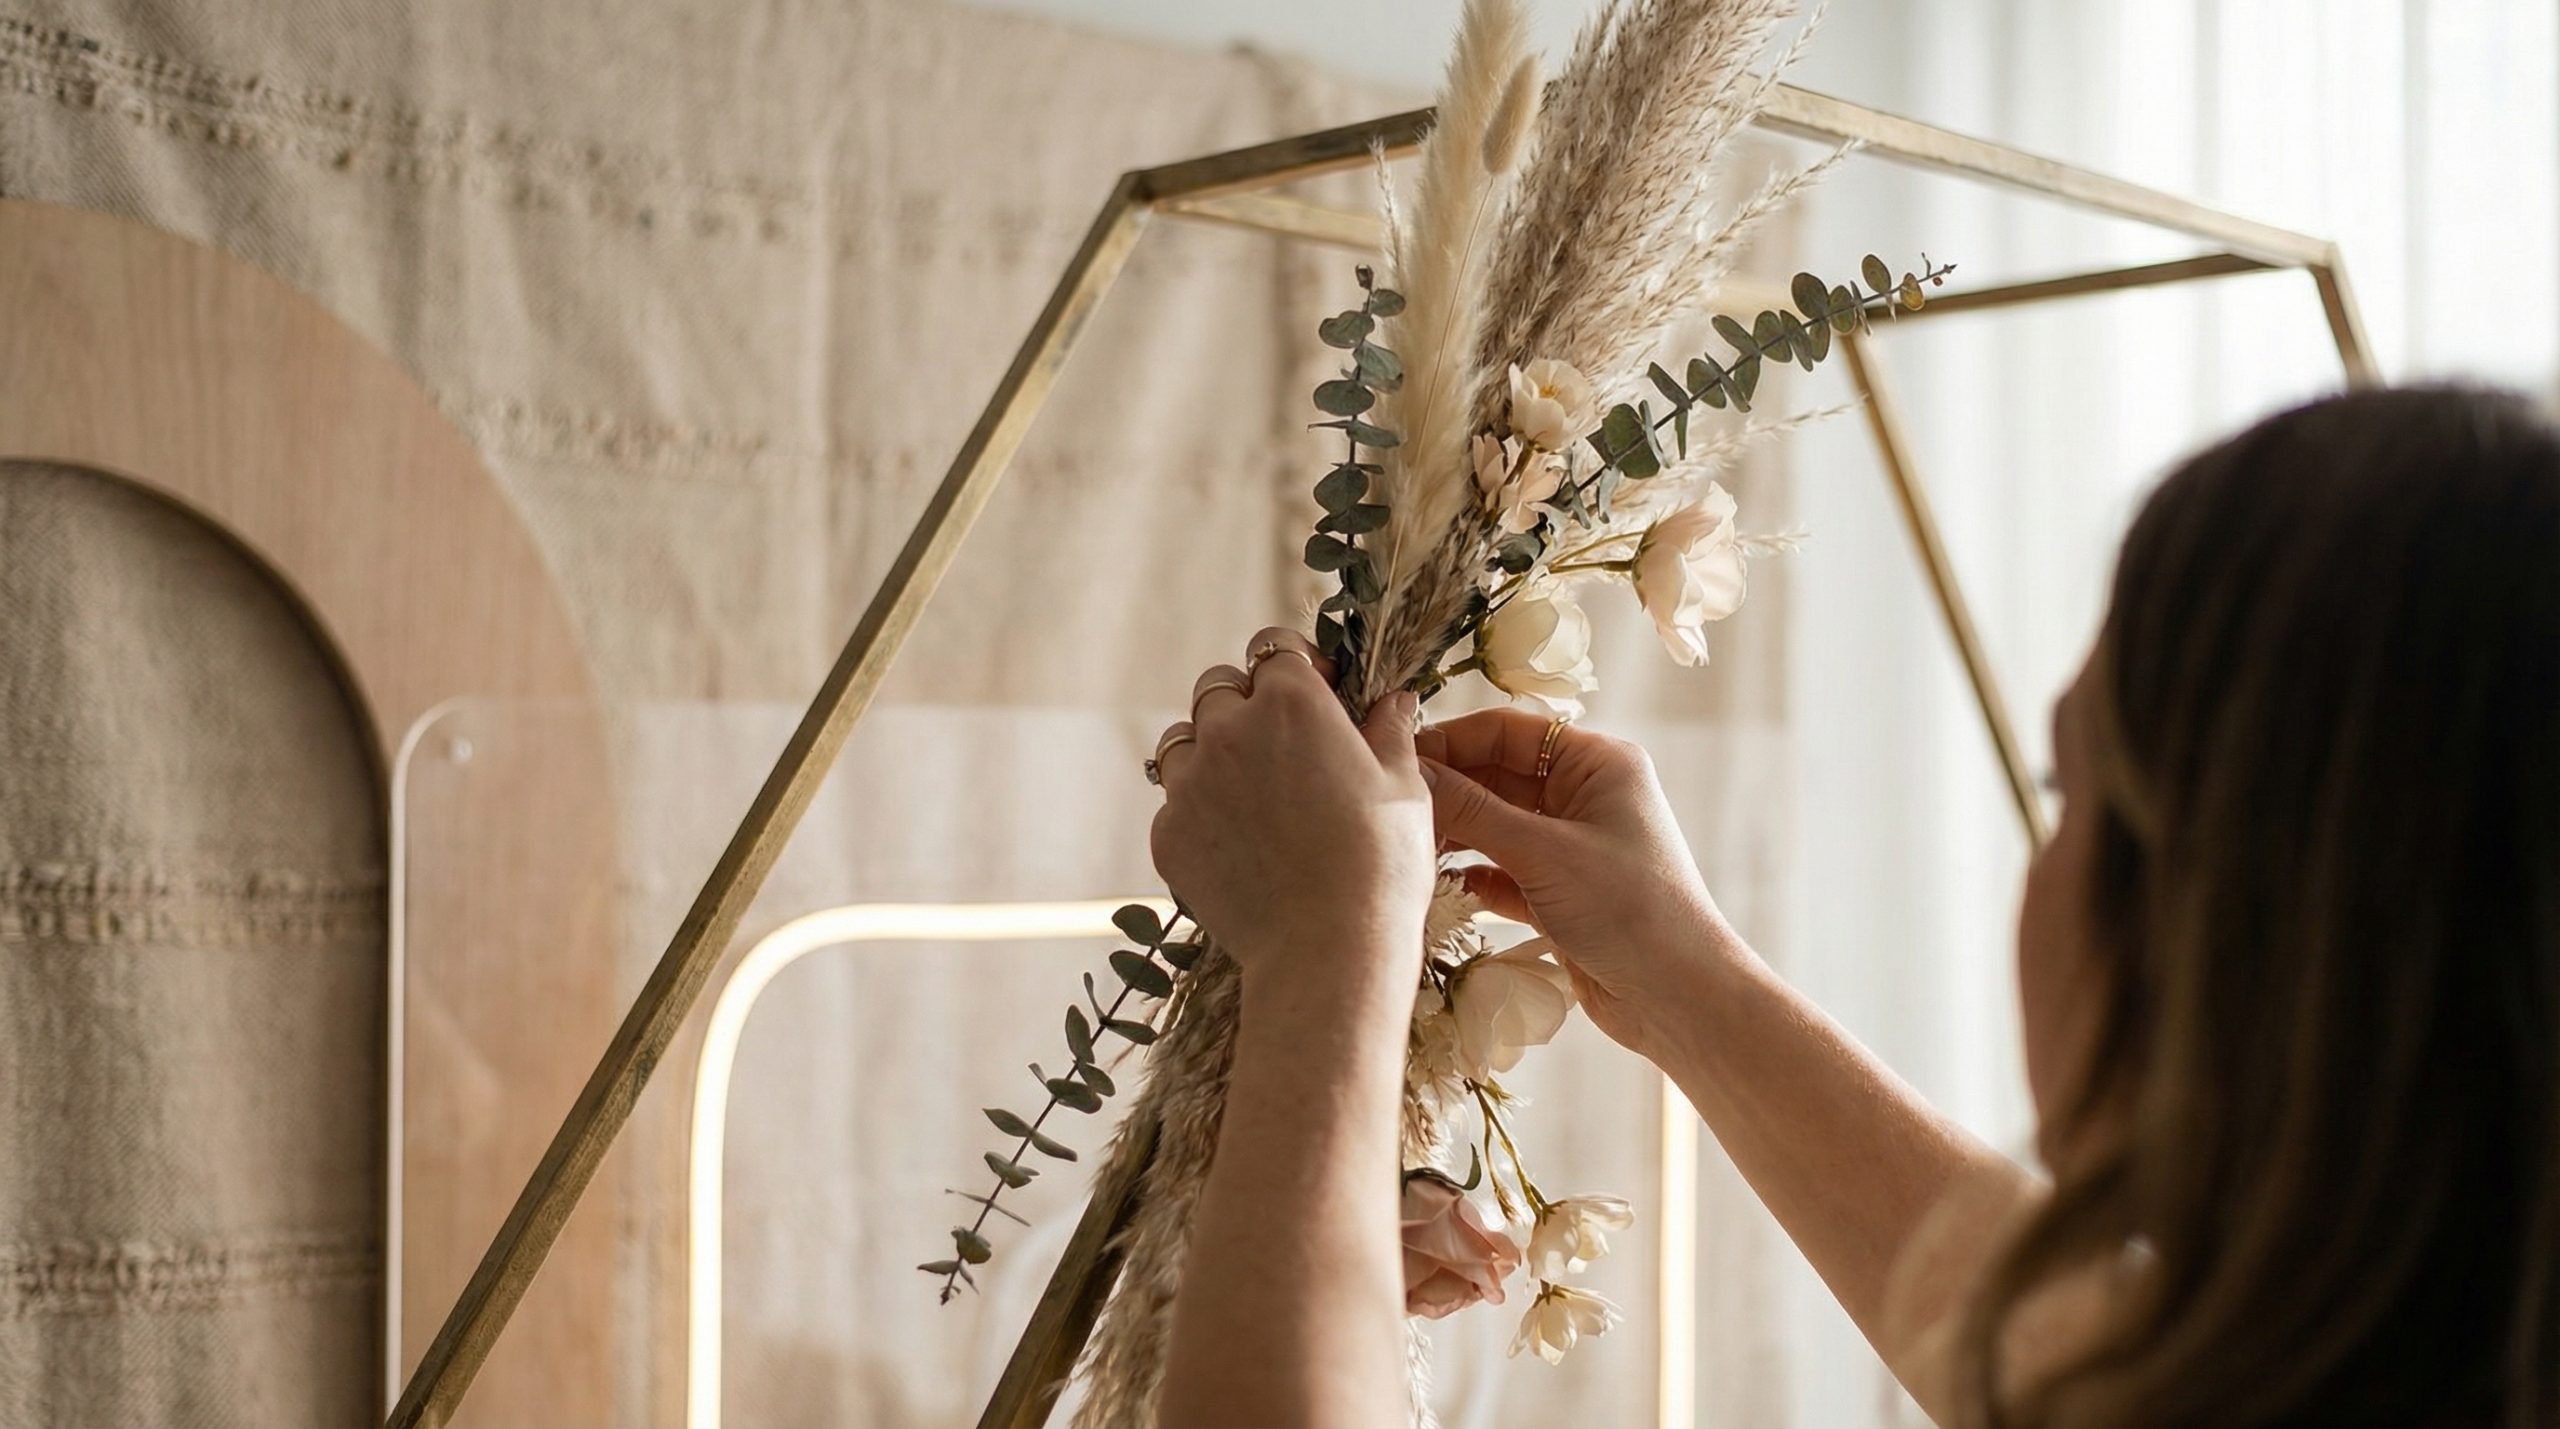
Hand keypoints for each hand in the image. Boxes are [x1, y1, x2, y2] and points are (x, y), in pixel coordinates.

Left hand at [1150, 628, 1436, 1001]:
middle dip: (1246, 704)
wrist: (1328, 951)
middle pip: (1218, 687)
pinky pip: (1175, 804)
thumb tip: (1394, 700)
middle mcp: (1227, 730)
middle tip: (1285, 748)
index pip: (1273, 647)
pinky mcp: (1168, 834)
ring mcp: (1189, 784)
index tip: (1319, 695)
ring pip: (1183, 741)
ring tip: (1253, 794)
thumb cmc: (1381, 864)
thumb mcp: (1404, 786)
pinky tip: (1240, 844)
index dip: (1297, 667)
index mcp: (1289, 702)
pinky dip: (1200, 813)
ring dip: (1211, 752)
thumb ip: (1389, 731)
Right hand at [1415, 709, 1745, 1055]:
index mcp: (1597, 763)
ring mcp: (1572, 846)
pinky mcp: (1559, 894)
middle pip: (1496, 775)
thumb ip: (1472, 811)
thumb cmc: (1629, 910)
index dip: (1450, 742)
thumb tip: (1408, 773)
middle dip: (1446, 791)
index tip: (1395, 762)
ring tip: (1405, 849)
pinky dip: (1471, 875)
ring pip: (1495, 825)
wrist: (1680, 999)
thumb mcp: (1543, 853)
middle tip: (1389, 812)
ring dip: (1454, 835)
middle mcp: (1585, 796)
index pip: (1507, 732)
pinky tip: (1438, 884)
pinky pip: (1501, 870)